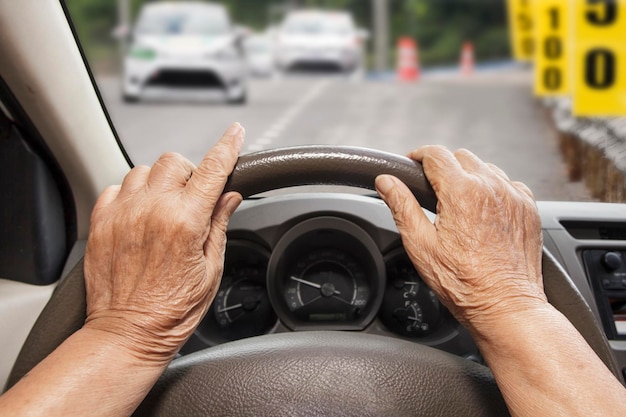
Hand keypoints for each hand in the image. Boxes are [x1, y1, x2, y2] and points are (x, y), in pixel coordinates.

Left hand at [83, 123, 243, 363]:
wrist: (128, 334)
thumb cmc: (171, 311)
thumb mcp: (210, 270)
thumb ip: (218, 225)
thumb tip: (229, 197)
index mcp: (185, 222)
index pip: (212, 170)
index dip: (227, 147)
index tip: (235, 134)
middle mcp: (152, 211)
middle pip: (174, 161)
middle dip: (189, 173)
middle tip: (193, 199)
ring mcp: (123, 214)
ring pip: (143, 170)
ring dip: (158, 182)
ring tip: (163, 209)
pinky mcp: (101, 223)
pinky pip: (115, 188)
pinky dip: (130, 194)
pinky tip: (139, 216)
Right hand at [375, 146, 547, 338]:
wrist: (505, 306)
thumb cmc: (463, 283)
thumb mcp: (421, 245)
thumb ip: (401, 206)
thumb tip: (386, 182)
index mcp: (462, 192)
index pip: (436, 154)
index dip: (418, 156)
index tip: (412, 164)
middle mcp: (491, 187)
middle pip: (461, 157)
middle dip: (443, 167)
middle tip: (431, 190)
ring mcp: (514, 196)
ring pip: (486, 168)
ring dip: (469, 177)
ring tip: (457, 204)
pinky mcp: (528, 208)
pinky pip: (508, 184)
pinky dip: (493, 190)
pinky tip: (483, 212)